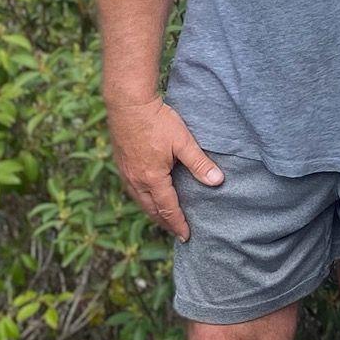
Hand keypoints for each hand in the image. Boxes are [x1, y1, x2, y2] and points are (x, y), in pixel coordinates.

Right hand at [105, 97, 222, 240]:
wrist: (129, 104)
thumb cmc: (158, 121)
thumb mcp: (183, 142)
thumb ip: (200, 163)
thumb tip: (217, 181)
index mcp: (152, 178)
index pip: (167, 208)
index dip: (177, 223)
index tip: (186, 236)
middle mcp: (136, 180)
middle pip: (151, 209)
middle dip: (164, 222)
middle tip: (176, 231)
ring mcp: (126, 172)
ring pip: (139, 200)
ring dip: (152, 211)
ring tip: (163, 218)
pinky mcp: (121, 163)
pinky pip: (132, 189)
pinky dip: (142, 198)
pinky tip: (148, 195)